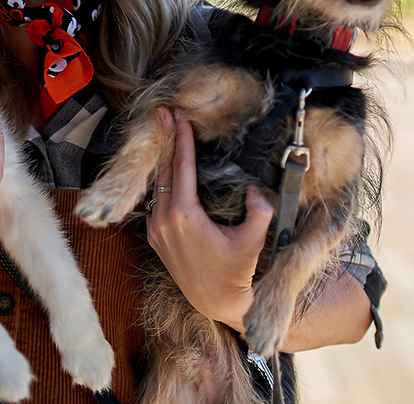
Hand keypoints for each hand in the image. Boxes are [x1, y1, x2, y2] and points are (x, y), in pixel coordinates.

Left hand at [145, 109, 274, 331]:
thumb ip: (259, 211)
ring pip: (156, 185)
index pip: (181, 168)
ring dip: (162, 159)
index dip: (181, 140)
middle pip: (163, 170)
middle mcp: (163, 220)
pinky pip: (154, 200)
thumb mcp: (254, 239)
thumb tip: (255, 190)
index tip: (179, 117)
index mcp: (184, 216)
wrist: (216, 301)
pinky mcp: (154, 237)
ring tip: (165, 134)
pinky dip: (160, 180)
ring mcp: (155, 229)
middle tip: (162, 112)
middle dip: (164, 139)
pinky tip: (166, 168)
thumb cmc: (236, 271)